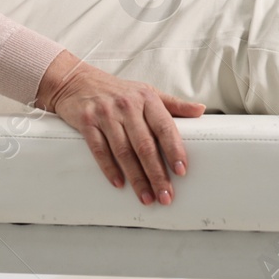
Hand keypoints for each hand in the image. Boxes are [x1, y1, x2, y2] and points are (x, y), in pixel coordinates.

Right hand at [39, 56, 204, 205]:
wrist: (76, 80)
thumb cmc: (118, 90)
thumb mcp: (147, 92)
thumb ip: (174, 104)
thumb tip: (201, 110)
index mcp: (147, 98)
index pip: (164, 127)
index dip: (174, 150)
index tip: (182, 171)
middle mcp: (127, 105)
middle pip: (145, 145)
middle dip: (157, 173)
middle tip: (166, 196)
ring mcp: (106, 114)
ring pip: (124, 151)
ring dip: (136, 178)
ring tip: (146, 197)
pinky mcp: (87, 122)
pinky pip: (99, 149)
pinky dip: (109, 169)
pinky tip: (119, 184)